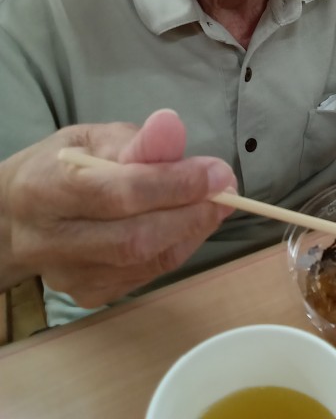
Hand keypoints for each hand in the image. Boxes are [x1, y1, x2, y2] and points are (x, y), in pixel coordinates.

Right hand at [1, 109, 236, 306]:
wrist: (15, 218)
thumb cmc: (61, 167)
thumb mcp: (91, 137)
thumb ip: (135, 139)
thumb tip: (174, 128)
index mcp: (46, 188)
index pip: (118, 193)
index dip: (174, 185)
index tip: (218, 172)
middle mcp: (51, 241)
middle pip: (134, 239)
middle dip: (191, 213)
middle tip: (226, 189)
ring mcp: (69, 277)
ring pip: (145, 262)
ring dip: (192, 231)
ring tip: (214, 202)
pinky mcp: (88, 296)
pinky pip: (147, 275)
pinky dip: (178, 247)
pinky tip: (188, 223)